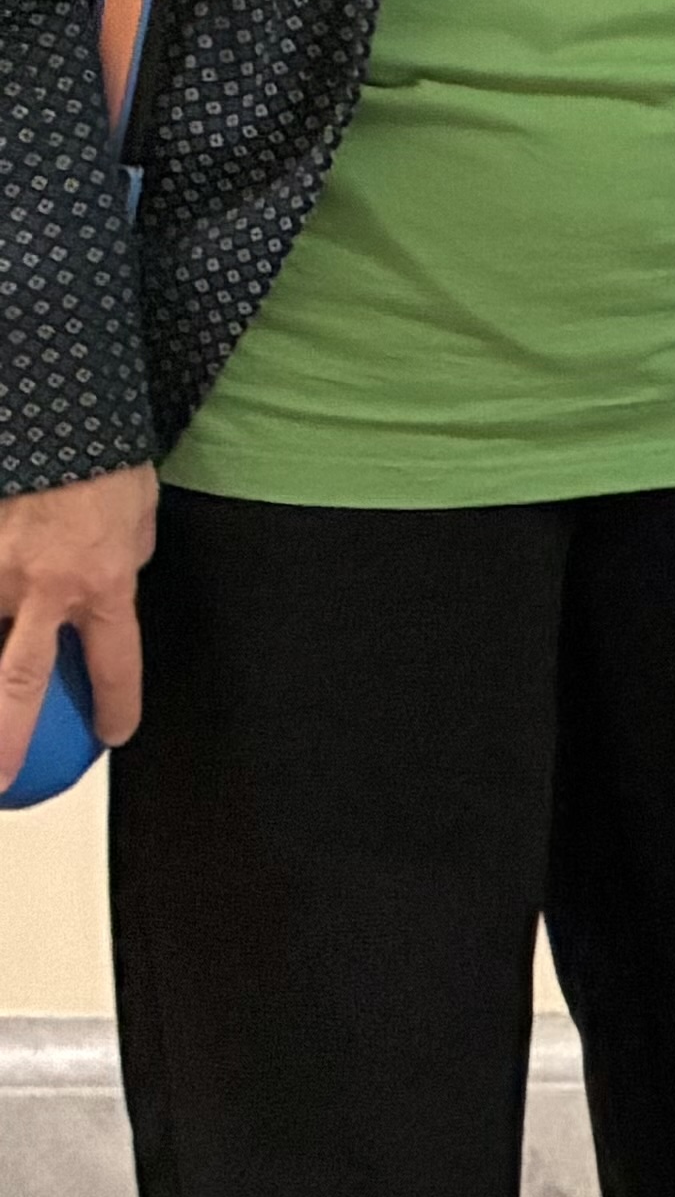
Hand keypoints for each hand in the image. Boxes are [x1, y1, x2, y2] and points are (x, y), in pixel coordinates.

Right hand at [0, 465, 155, 760]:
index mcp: (104, 583)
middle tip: (4, 781)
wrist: (65, 414)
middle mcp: (43, 589)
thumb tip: (116, 585)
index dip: (117, 705)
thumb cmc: (106, 461)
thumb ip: (122, 565)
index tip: (115, 734)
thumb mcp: (139, 518)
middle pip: (19, 684)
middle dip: (8, 740)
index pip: (116, 663)